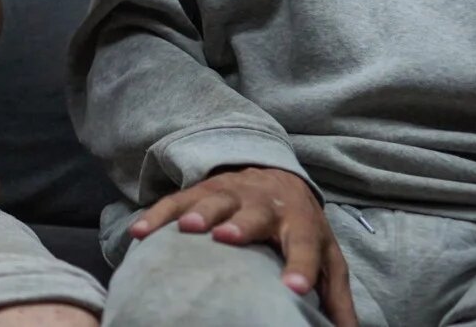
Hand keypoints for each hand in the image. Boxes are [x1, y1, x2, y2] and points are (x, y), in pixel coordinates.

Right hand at [131, 167, 356, 326]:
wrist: (276, 176)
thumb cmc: (301, 230)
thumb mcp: (328, 259)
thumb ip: (335, 298)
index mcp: (301, 224)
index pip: (305, 246)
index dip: (301, 267)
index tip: (294, 289)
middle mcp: (266, 204)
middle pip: (255, 214)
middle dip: (242, 225)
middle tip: (227, 237)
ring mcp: (231, 193)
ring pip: (215, 201)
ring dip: (201, 212)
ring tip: (188, 229)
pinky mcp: (201, 190)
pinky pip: (176, 201)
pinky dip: (157, 216)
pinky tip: (140, 232)